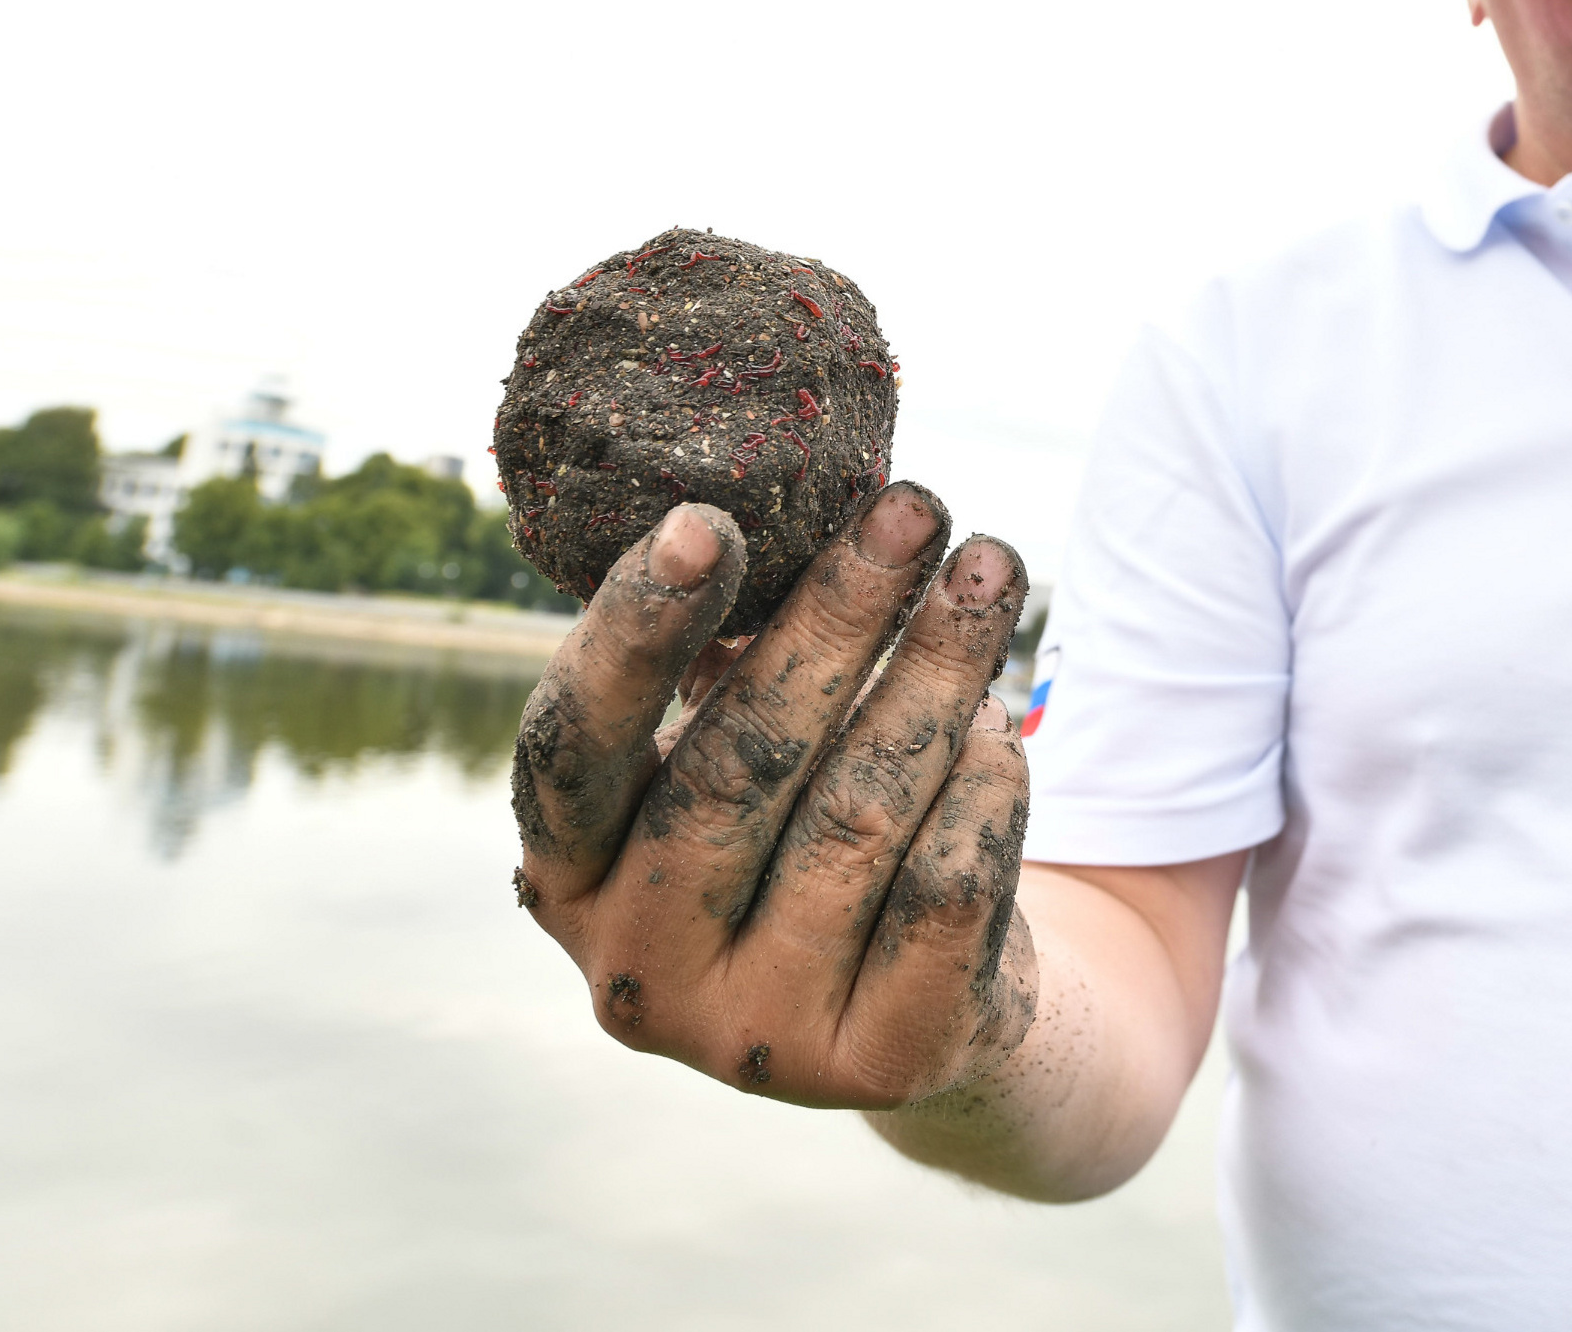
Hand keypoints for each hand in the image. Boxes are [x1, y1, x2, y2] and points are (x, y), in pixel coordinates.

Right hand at [507, 485, 1036, 1107]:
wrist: (925, 1003)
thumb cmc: (807, 825)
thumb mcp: (742, 752)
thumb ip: (729, 663)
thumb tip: (798, 520)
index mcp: (569, 875)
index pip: (574, 747)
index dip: (634, 634)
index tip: (707, 522)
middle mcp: (638, 970)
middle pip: (741, 762)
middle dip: (840, 615)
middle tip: (917, 508)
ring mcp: (755, 1036)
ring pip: (858, 815)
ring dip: (936, 674)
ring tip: (987, 576)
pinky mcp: (881, 1063)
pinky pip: (947, 884)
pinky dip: (985, 786)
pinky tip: (1002, 723)